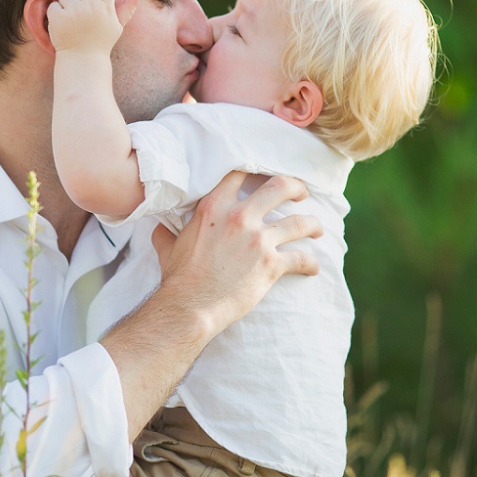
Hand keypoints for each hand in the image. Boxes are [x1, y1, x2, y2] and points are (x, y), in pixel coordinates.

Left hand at [47, 0, 141, 53]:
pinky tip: (64, 24)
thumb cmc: (101, 42)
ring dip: (67, 3)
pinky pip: (54, 5)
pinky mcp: (58, 18)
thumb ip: (126, 9)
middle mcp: (91, 7)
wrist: (82, 60)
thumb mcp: (117, 27)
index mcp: (106, 7)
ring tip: (73, 19)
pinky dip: (56, 13)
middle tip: (83, 12)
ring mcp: (74, 12)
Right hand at [151, 171, 321, 340]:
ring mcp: (259, 240)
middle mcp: (240, 217)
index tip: (265, 174)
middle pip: (280, 187)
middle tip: (301, 194)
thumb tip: (159, 228)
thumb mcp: (168, 247)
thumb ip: (167, 232)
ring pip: (300, 222)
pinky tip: (313, 268)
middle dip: (296, 188)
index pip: (240, 173)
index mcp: (215, 206)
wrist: (190, 307)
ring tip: (317, 230)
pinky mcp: (272, 264)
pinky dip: (311, 264)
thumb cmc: (179, 279)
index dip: (256, 169)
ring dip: (313, 225)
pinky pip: (301, 259)